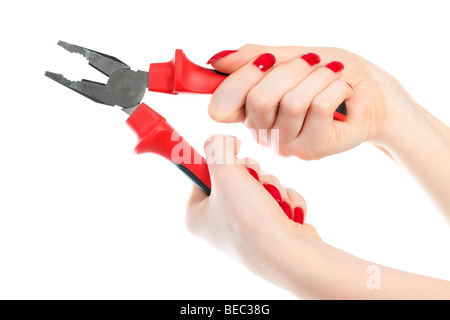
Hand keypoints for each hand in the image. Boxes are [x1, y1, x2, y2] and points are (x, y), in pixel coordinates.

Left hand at [186, 134, 318, 252]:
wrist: (290, 255)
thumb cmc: (250, 221)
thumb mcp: (225, 172)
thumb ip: (218, 146)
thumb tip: (225, 141)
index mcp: (197, 214)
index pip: (202, 172)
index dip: (221, 161)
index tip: (235, 157)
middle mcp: (218, 223)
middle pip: (234, 176)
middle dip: (254, 176)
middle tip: (256, 186)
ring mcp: (245, 227)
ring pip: (260, 184)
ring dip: (273, 187)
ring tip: (274, 204)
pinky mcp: (270, 229)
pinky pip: (277, 198)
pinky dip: (286, 201)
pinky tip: (287, 215)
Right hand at [207, 45, 418, 158]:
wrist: (370, 89)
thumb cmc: (328, 71)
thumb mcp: (289, 55)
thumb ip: (253, 58)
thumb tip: (218, 60)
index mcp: (249, 110)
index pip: (221, 106)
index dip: (239, 79)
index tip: (266, 61)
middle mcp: (262, 133)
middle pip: (259, 99)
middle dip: (291, 70)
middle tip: (311, 64)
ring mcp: (286, 145)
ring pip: (292, 103)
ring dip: (318, 77)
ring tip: (331, 75)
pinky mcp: (312, 150)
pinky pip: (318, 108)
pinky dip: (335, 87)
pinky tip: (342, 90)